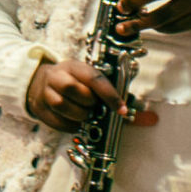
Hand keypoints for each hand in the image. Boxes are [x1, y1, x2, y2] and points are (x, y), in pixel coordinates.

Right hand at [22, 56, 146, 135]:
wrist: (41, 83)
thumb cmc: (78, 84)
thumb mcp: (95, 83)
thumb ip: (122, 100)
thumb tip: (151, 119)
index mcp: (75, 66)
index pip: (94, 77)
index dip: (110, 95)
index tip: (122, 110)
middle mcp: (57, 76)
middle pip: (73, 89)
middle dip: (89, 103)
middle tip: (93, 107)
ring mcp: (45, 91)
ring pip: (62, 105)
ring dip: (79, 115)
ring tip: (85, 114)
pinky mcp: (39, 107)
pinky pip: (57, 121)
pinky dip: (70, 125)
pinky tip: (75, 122)